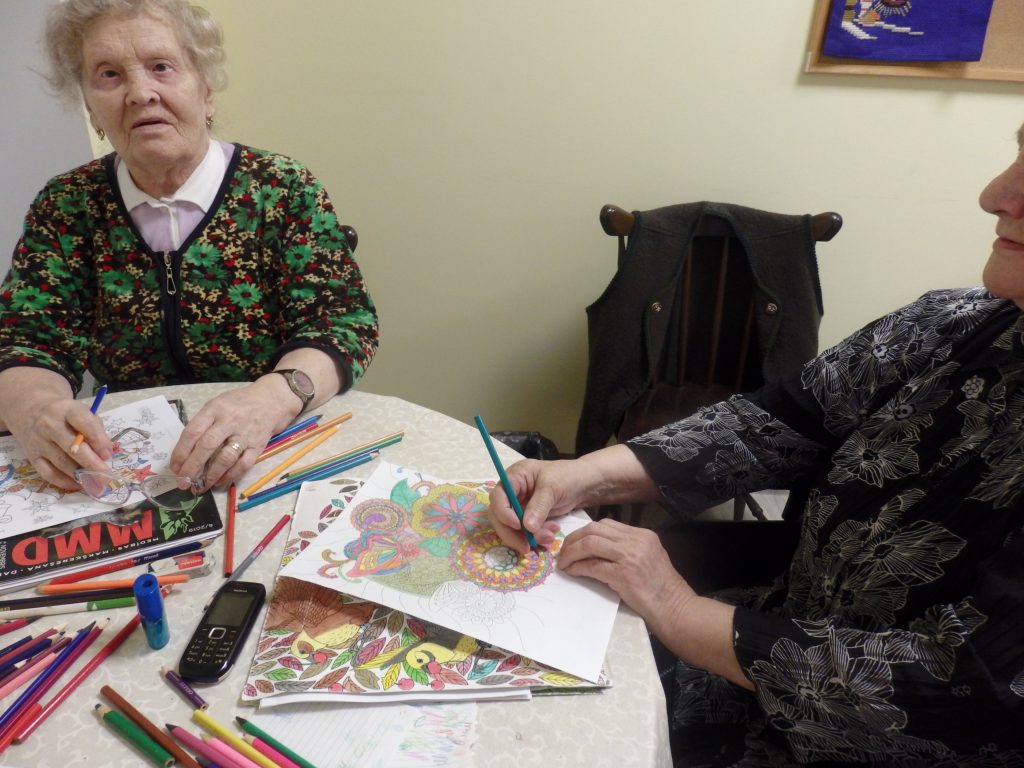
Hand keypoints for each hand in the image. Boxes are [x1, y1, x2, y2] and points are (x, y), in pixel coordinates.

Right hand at [0, 376, 111, 489]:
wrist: (32, 412)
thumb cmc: (65, 416)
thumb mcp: (81, 413)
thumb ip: (95, 430)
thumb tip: (105, 453)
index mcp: (66, 410)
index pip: (83, 422)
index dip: (98, 439)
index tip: (108, 454)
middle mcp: (49, 425)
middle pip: (72, 447)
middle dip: (92, 463)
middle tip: (106, 475)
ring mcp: (38, 442)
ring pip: (61, 462)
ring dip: (80, 475)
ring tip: (96, 483)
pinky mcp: (31, 456)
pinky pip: (48, 473)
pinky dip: (64, 482)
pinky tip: (78, 484)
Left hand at [169, 380, 296, 489]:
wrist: (270, 401)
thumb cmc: (237, 404)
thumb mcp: (217, 405)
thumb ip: (203, 424)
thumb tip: (185, 452)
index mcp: (215, 409)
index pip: (193, 431)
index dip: (181, 451)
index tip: (174, 467)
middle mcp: (230, 421)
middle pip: (207, 446)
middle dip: (192, 466)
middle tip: (183, 482)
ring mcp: (245, 434)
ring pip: (226, 458)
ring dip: (211, 475)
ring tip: (200, 487)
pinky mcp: (258, 446)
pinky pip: (243, 465)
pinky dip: (230, 476)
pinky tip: (219, 483)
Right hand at [486, 445, 659, 552]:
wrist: (584, 485)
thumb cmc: (569, 477)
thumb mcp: (553, 488)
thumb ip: (539, 506)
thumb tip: (525, 527)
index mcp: (515, 477)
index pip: (498, 496)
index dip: (504, 513)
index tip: (518, 525)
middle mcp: (512, 491)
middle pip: (499, 515)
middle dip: (512, 533)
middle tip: (526, 547)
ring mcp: (518, 505)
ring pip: (510, 527)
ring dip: (526, 537)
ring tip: (548, 539)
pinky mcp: (527, 517)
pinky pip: (523, 532)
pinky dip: (535, 537)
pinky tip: (551, 535)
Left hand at [557, 518, 694, 622]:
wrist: (675, 608)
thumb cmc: (661, 589)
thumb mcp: (647, 558)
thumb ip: (626, 549)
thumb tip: (596, 550)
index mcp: (642, 534)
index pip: (606, 524)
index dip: (585, 532)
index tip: (574, 543)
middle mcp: (636, 540)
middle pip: (594, 529)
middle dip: (573, 540)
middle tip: (563, 552)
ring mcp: (630, 556)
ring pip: (590, 543)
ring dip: (571, 552)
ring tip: (564, 563)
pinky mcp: (623, 574)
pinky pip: (592, 565)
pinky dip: (577, 567)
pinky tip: (571, 572)